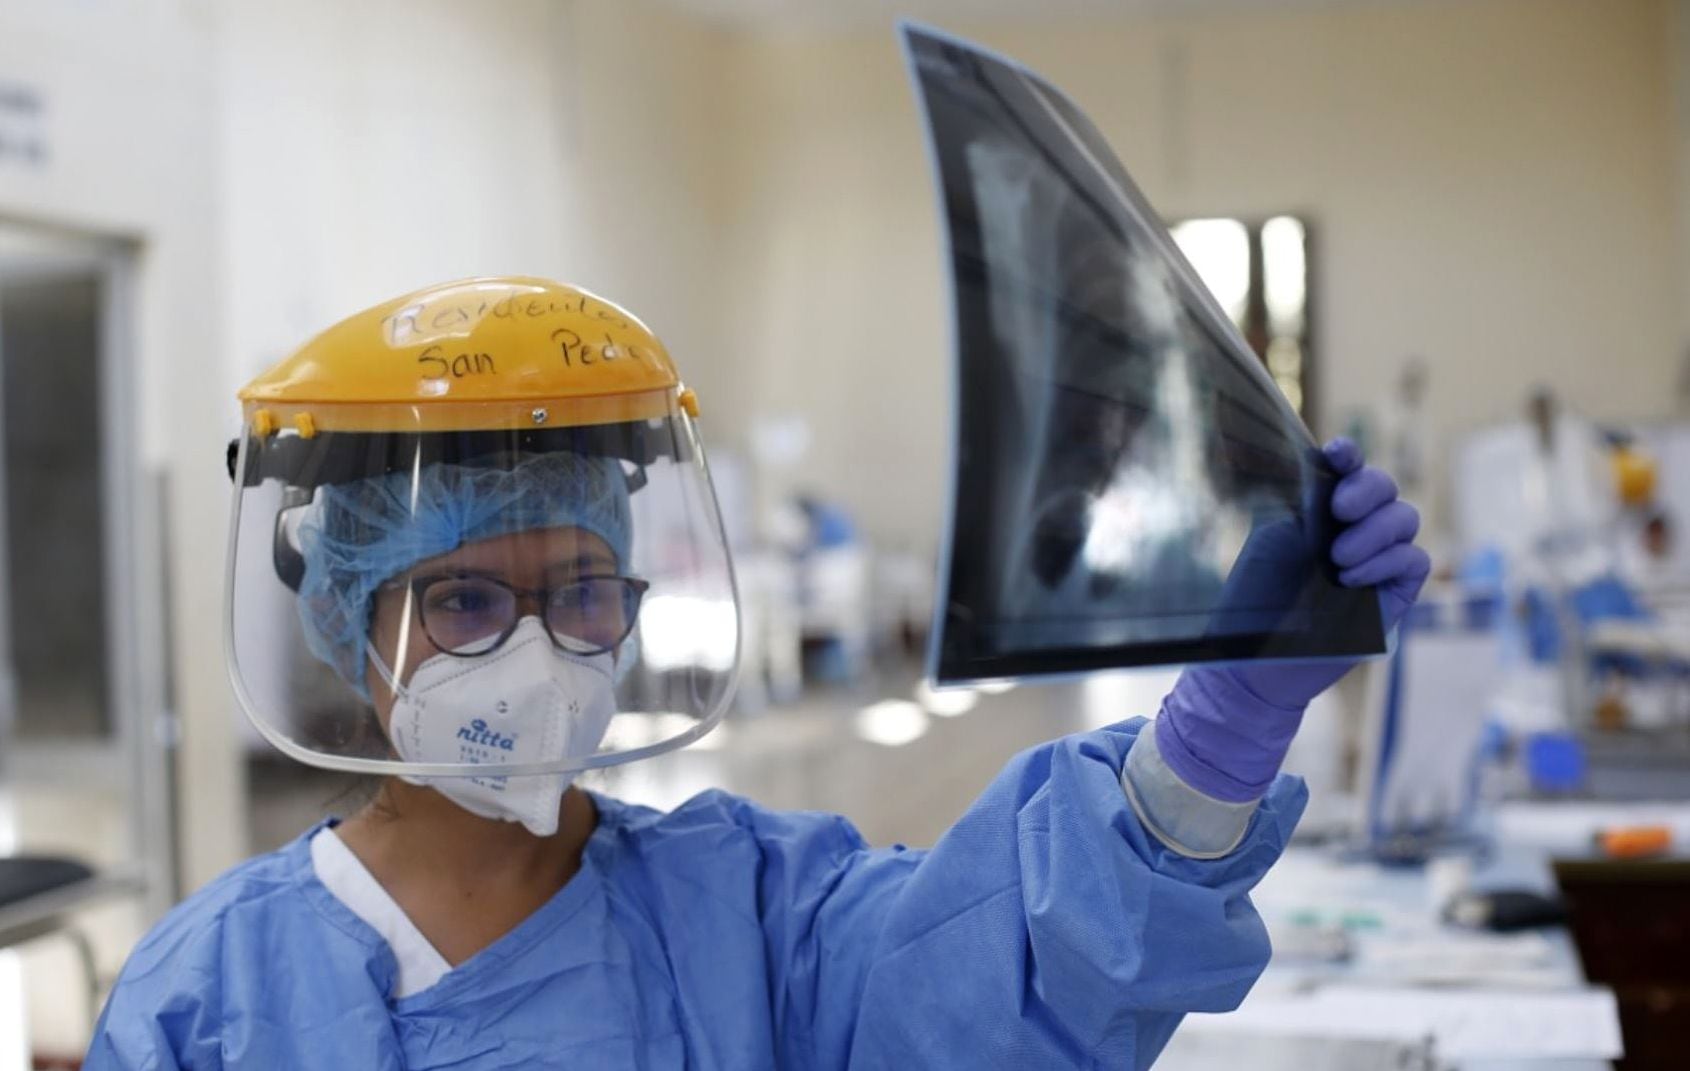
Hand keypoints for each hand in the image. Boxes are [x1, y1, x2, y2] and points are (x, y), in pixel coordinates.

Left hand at [1155, 439, 1430, 801]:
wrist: (1258, 656)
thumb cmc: (1257, 599)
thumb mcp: (1274, 540)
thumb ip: (1304, 502)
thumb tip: (1325, 466)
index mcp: (1322, 510)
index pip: (1348, 469)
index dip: (1350, 455)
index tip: (1338, 454)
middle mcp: (1355, 529)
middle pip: (1385, 487)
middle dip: (1367, 489)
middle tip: (1339, 508)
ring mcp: (1378, 559)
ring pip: (1405, 518)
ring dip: (1374, 531)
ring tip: (1337, 559)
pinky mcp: (1396, 593)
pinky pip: (1415, 560)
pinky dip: (1386, 562)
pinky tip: (1350, 580)